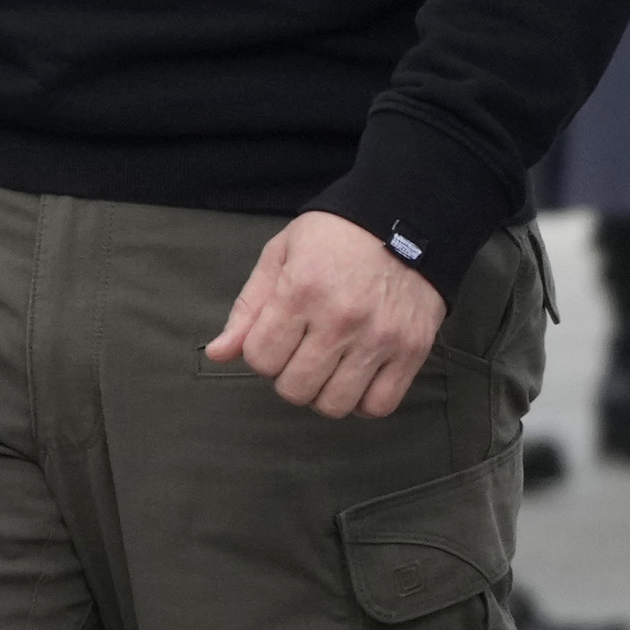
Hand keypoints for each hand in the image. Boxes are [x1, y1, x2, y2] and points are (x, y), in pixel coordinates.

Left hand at [204, 210, 446, 417]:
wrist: (403, 223)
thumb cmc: (331, 238)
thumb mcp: (279, 257)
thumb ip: (247, 308)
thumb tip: (217, 354)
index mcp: (300, 291)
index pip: (261, 358)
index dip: (260, 354)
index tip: (274, 338)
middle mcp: (340, 320)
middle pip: (295, 388)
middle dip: (286, 377)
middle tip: (298, 355)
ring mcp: (380, 339)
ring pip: (335, 405)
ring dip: (321, 394)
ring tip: (326, 369)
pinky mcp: (412, 352)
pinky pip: (379, 406)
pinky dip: (361, 403)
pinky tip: (355, 380)